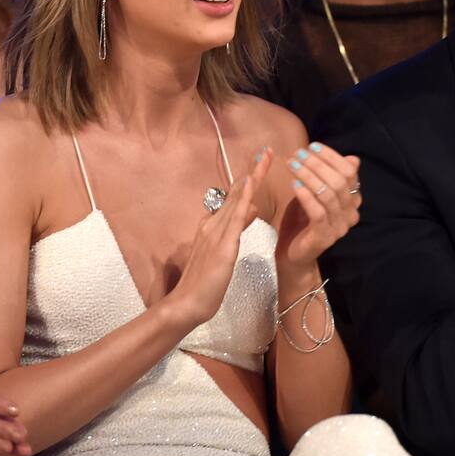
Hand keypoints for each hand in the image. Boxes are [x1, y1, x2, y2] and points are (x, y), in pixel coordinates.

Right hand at [165, 151, 271, 326]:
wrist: (187, 304)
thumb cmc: (204, 283)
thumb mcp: (224, 251)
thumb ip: (235, 228)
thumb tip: (251, 208)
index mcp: (212, 226)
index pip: (233, 198)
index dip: (247, 180)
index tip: (260, 163)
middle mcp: (212, 223)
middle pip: (236, 193)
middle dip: (253, 171)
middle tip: (267, 151)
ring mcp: (216, 233)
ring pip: (237, 199)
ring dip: (251, 177)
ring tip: (265, 158)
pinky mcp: (223, 245)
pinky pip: (235, 217)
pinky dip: (243, 198)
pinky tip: (250, 184)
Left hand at [277, 142, 360, 273]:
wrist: (292, 254)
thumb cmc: (302, 220)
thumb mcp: (315, 193)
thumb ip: (329, 177)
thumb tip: (353, 158)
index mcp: (352, 201)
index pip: (349, 172)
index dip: (331, 157)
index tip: (312, 146)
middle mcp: (351, 214)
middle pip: (339, 182)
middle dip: (317, 164)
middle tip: (298, 154)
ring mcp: (339, 227)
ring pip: (328, 195)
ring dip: (308, 176)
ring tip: (292, 165)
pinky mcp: (325, 237)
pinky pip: (318, 212)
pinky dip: (306, 196)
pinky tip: (294, 184)